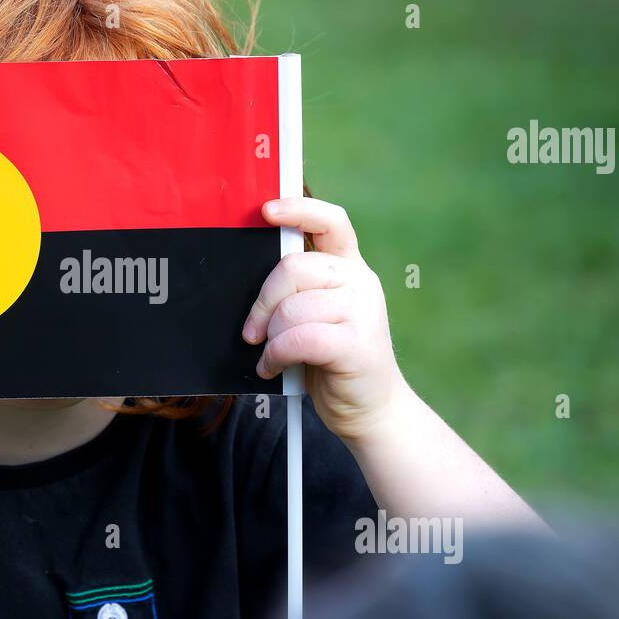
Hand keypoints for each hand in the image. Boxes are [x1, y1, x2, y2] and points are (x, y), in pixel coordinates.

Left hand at [243, 197, 409, 441]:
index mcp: (348, 268)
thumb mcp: (315, 316)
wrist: (369, 409)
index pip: (331, 222)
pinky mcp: (357, 343)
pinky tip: (273, 367)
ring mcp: (363, 311)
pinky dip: (276, 356)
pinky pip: (298, 339)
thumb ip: (297, 291)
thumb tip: (249, 273)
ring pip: (291, 309)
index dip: (299, 209)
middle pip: (293, 268)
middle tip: (252, 332)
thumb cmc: (331, 361)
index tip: (267, 210)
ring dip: (269, 339)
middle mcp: (360, 281)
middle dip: (262, 303)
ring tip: (271, 357)